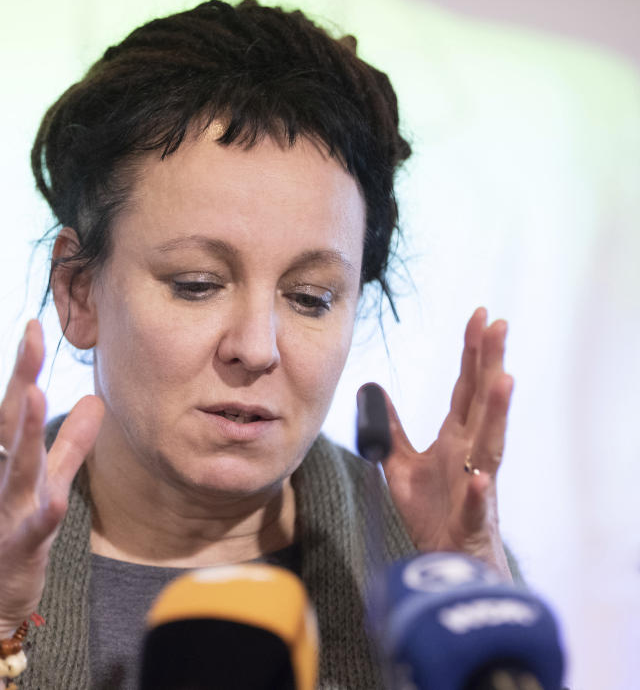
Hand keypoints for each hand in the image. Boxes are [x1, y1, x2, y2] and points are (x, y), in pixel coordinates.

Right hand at [0, 319, 103, 636]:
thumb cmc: (9, 542)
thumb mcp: (45, 485)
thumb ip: (71, 446)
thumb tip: (94, 401)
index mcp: (14, 464)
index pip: (16, 408)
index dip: (25, 367)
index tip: (34, 325)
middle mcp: (8, 480)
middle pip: (11, 422)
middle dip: (21, 376)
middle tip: (30, 333)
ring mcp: (11, 512)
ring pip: (20, 467)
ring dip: (25, 430)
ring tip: (32, 391)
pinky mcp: (20, 548)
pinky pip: (34, 529)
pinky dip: (43, 512)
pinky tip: (54, 499)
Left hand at [374, 308, 513, 578]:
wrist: (445, 561)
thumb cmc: (431, 512)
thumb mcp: (400, 463)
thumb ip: (392, 427)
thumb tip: (374, 389)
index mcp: (456, 438)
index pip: (464, 387)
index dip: (470, 352)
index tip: (478, 316)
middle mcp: (472, 454)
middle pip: (482, 402)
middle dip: (489, 363)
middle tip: (498, 324)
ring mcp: (477, 484)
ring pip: (490, 443)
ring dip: (496, 412)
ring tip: (502, 379)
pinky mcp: (472, 519)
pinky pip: (476, 504)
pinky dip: (479, 491)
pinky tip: (481, 478)